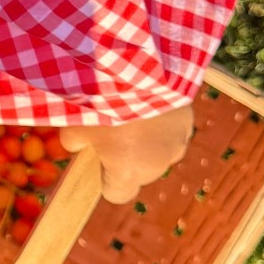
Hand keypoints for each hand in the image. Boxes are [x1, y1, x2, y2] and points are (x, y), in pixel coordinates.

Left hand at [58, 105, 194, 204]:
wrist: (140, 69)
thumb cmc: (101, 104)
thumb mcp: (75, 124)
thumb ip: (74, 141)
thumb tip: (76, 146)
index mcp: (128, 174)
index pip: (118, 194)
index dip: (108, 180)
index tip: (100, 160)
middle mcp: (157, 166)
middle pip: (142, 170)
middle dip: (130, 155)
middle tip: (116, 127)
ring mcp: (178, 143)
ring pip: (161, 149)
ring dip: (151, 138)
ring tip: (137, 110)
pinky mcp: (188, 120)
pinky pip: (174, 128)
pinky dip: (164, 119)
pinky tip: (152, 100)